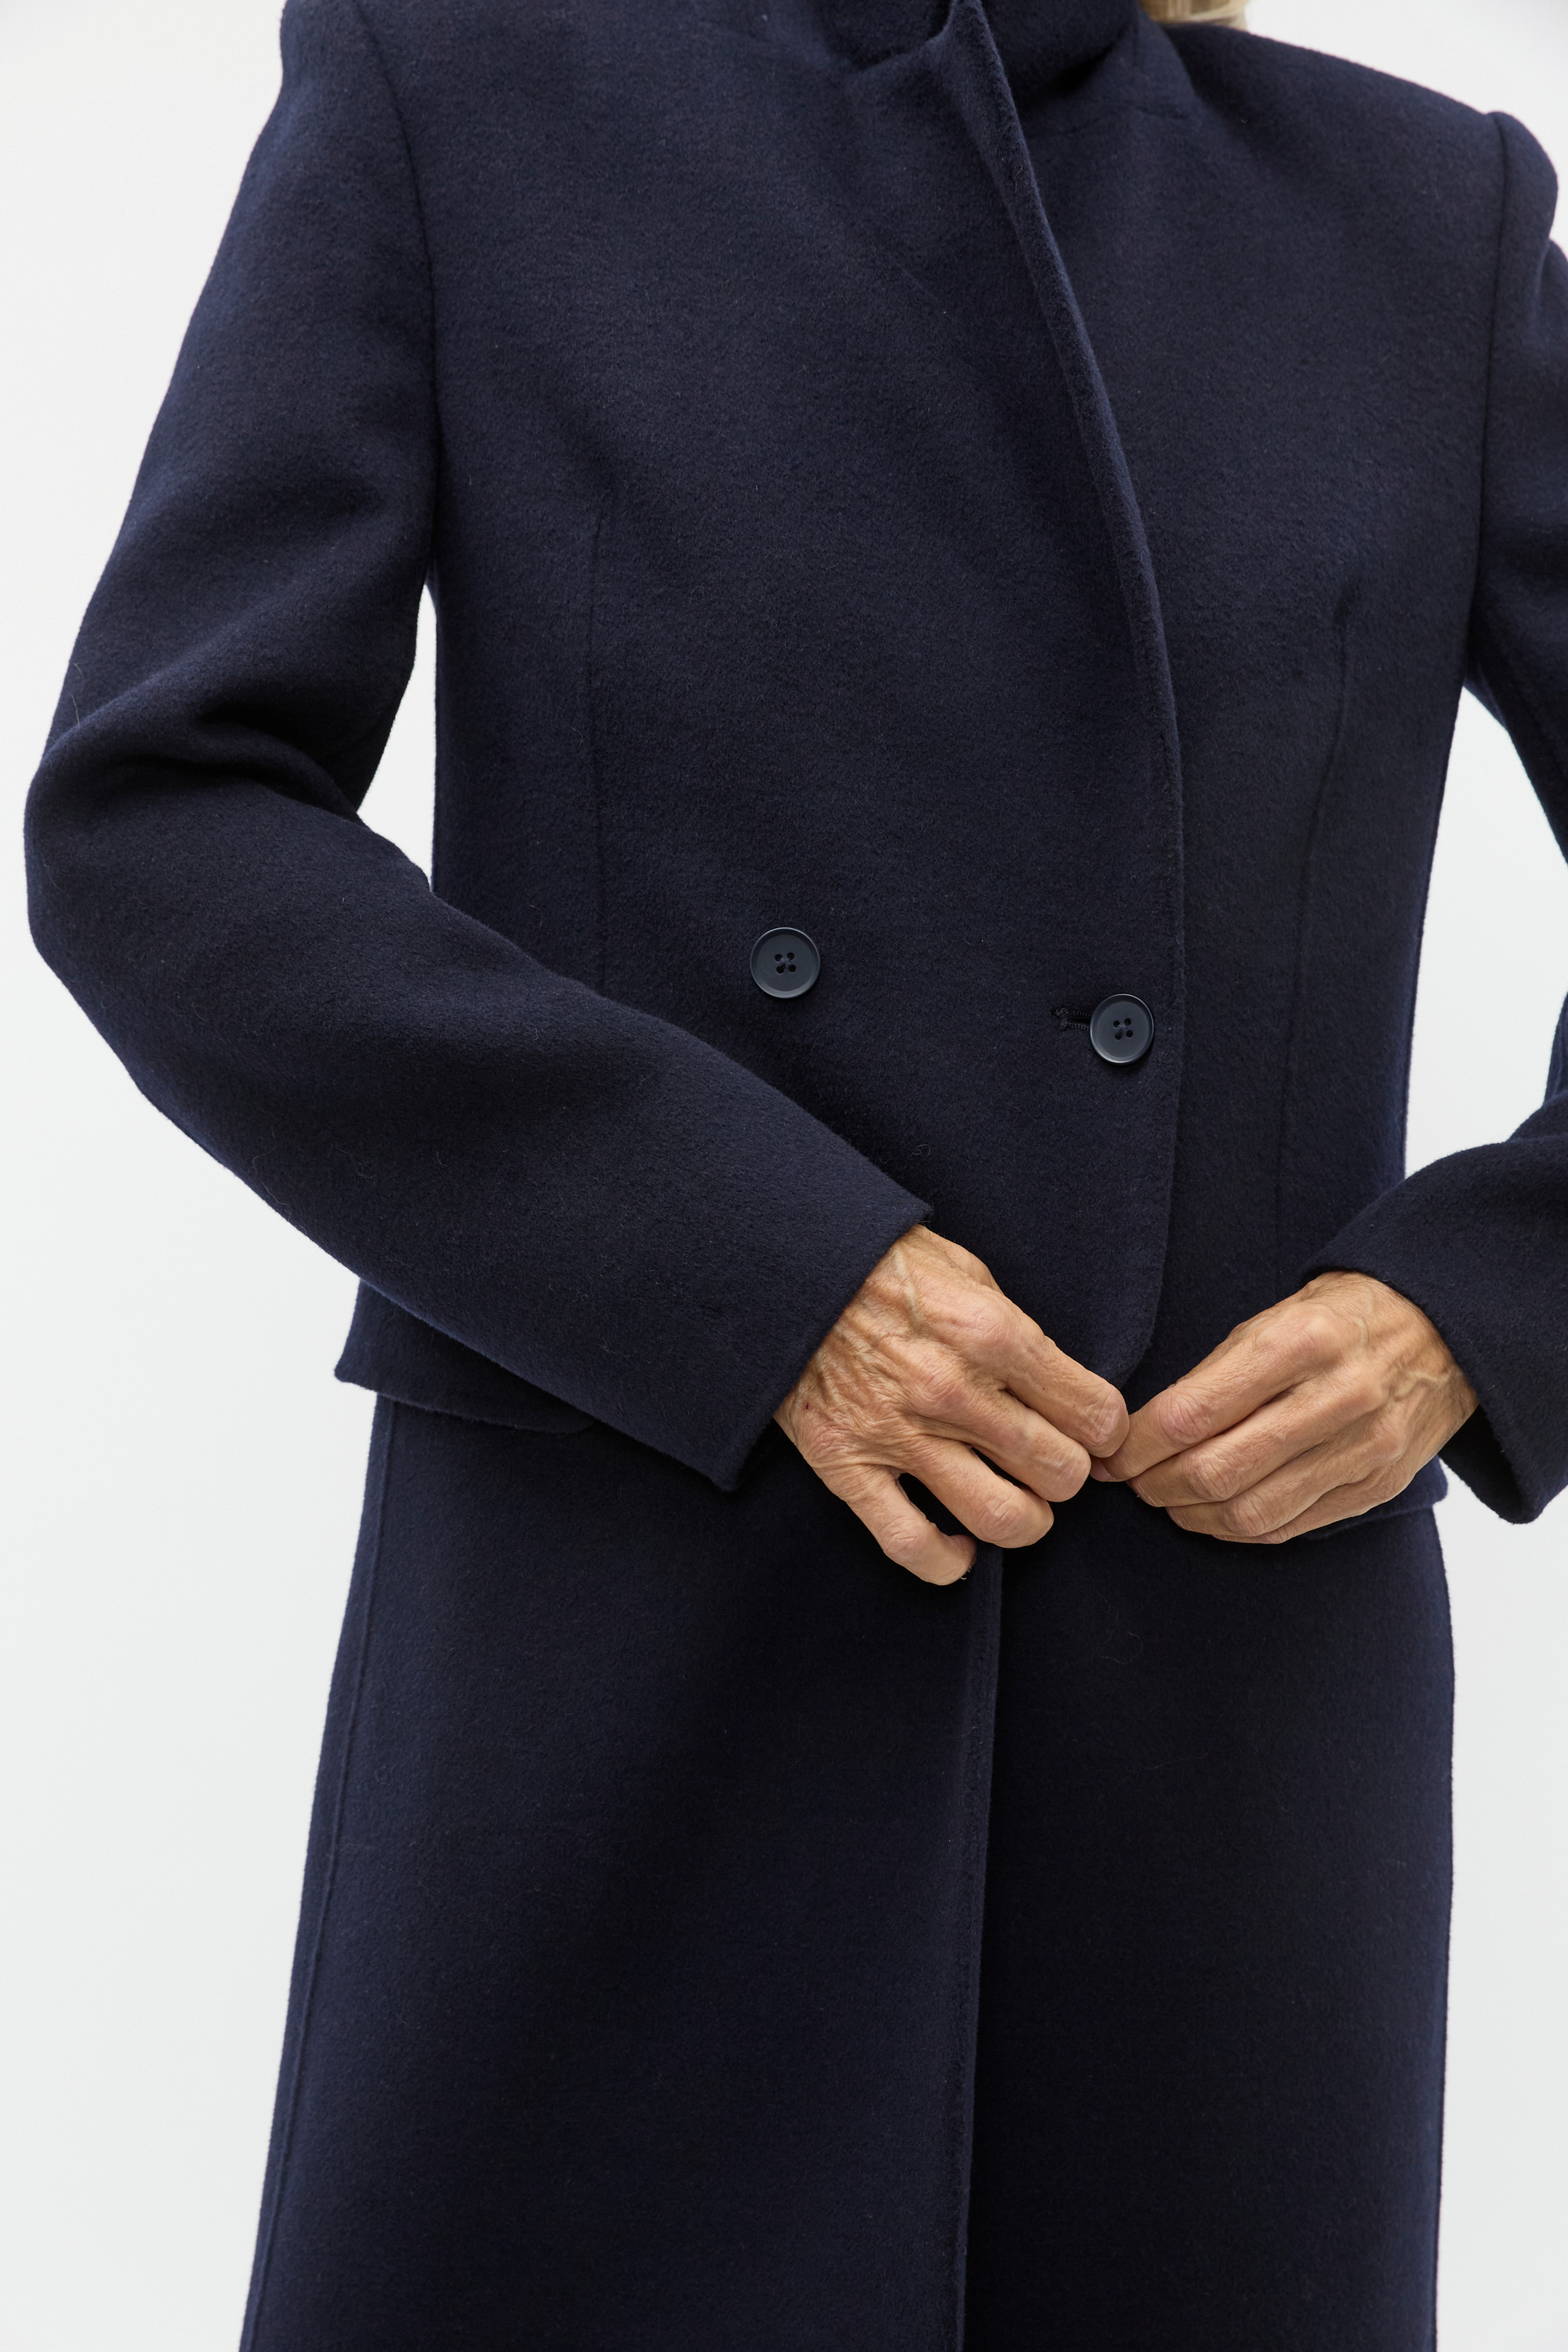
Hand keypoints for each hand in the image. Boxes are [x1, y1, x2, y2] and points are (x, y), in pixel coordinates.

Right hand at [775, 1224, 1127, 1585]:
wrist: (785, 1267)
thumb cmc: (881, 1264)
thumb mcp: (968, 1271)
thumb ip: (1016, 1331)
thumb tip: (1060, 1386)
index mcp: (992, 1334)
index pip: (1094, 1414)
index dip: (1106, 1429)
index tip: (1095, 1429)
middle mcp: (953, 1391)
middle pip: (1059, 1473)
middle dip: (1069, 1471)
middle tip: (1053, 1460)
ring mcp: (898, 1435)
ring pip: (1003, 1519)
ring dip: (1027, 1520)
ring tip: (1020, 1502)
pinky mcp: (847, 1465)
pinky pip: (912, 1544)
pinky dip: (948, 1562)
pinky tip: (962, 1547)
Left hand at [1090, 1270, 1476, 1543]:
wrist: (1440, 1331)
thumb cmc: (1336, 1320)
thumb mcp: (1271, 1319)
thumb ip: (1212, 1375)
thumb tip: (1140, 1433)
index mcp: (1300, 1343)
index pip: (1193, 1413)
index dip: (1138, 1445)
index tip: (1112, 1454)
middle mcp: (1337, 1398)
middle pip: (1216, 1471)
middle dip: (1157, 1486)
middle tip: (1133, 1482)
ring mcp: (1363, 1449)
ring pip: (1251, 1511)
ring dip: (1192, 1515)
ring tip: (1168, 1500)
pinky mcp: (1378, 1486)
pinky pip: (1290, 1526)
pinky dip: (1239, 1529)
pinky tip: (1215, 1513)